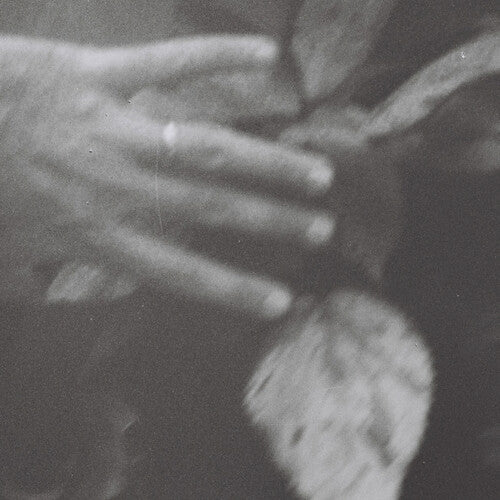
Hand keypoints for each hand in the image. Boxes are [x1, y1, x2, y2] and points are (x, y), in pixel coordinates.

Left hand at [0, 35, 334, 319]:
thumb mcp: (11, 248)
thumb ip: (46, 272)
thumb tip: (65, 290)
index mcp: (94, 232)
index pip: (180, 271)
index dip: (233, 289)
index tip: (279, 301)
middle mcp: (116, 184)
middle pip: (210, 206)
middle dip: (271, 220)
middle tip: (321, 227)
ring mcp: (111, 125)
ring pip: (205, 146)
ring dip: (266, 162)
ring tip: (316, 173)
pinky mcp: (98, 73)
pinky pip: (169, 63)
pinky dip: (219, 58)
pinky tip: (266, 58)